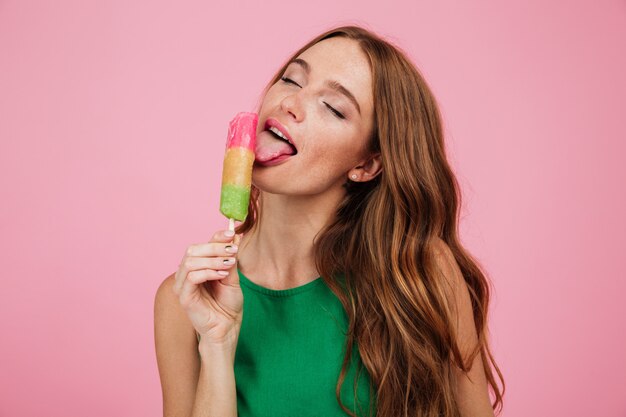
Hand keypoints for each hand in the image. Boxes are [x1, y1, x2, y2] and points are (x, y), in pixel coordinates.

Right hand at [173, 229, 242, 348]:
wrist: (228, 328)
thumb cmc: (228, 305)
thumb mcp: (232, 276)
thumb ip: (230, 258)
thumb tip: (235, 237)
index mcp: (197, 267)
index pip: (202, 245)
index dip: (216, 237)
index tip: (232, 232)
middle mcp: (186, 274)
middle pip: (193, 249)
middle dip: (214, 247)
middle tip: (232, 250)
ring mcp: (182, 286)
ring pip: (191, 261)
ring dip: (213, 260)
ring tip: (228, 265)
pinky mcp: (183, 297)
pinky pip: (192, 277)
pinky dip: (208, 272)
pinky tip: (222, 275)